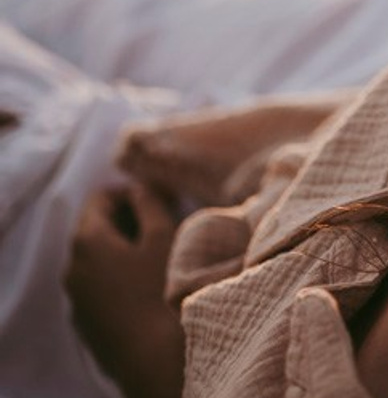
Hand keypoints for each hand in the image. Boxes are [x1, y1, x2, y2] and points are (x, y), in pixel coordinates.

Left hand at [65, 182, 184, 397]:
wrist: (149, 353)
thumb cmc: (159, 286)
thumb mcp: (162, 234)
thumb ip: (149, 202)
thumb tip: (139, 189)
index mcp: (87, 239)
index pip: (100, 197)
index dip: (130, 193)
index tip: (157, 200)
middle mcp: (72, 265)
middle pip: (95, 227)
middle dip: (127, 219)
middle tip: (161, 222)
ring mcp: (75, 295)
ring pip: (96, 257)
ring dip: (122, 247)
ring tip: (155, 253)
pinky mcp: (83, 318)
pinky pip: (97, 283)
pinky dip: (116, 273)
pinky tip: (144, 283)